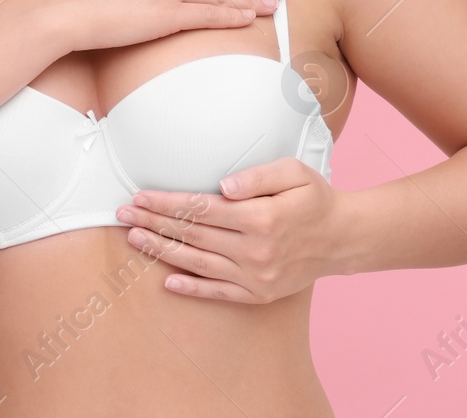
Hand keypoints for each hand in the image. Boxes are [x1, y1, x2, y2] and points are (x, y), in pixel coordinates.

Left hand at [115, 158, 344, 303]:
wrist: (343, 238)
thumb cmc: (314, 198)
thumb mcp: (293, 172)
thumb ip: (258, 176)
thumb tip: (223, 185)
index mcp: (260, 218)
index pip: (201, 209)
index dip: (166, 203)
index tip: (140, 197)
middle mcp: (254, 250)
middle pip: (193, 235)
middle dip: (154, 223)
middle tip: (123, 215)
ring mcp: (256, 276)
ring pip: (198, 263)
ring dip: (163, 251)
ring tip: (135, 239)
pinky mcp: (259, 294)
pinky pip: (218, 292)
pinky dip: (191, 288)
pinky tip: (166, 281)